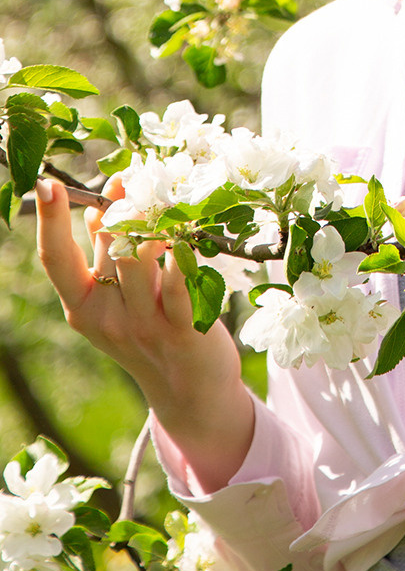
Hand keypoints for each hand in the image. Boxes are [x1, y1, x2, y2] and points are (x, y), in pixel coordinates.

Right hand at [36, 176, 253, 487]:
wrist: (190, 393)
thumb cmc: (151, 330)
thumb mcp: (116, 298)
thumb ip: (104, 254)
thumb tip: (95, 206)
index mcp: (82, 307)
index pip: (56, 260)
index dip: (50, 222)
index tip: (47, 184)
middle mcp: (107, 317)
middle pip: (106, 248)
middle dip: (122, 207)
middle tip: (139, 178)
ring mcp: (143, 325)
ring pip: (140, 259)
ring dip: (153, 222)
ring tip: (166, 197)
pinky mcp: (183, 330)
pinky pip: (178, 286)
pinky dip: (180, 258)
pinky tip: (184, 237)